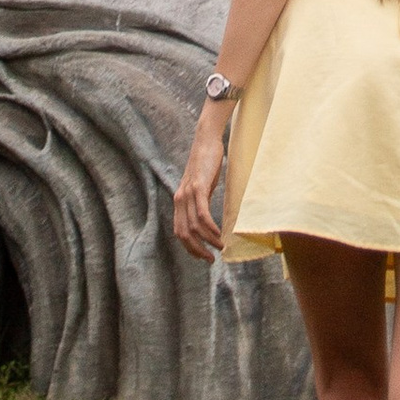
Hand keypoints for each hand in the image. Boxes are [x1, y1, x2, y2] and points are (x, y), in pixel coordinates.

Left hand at [173, 111, 227, 262]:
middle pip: (184, 234)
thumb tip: (207, 220)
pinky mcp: (198, 187)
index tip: (203, 256)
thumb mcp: (201, 187)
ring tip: (220, 246)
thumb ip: (200, 203)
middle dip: (197, 250)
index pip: (180, 232)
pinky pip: (202, 214)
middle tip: (211, 259)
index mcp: (179, 201)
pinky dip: (210, 227)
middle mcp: (179, 199)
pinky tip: (219, 233)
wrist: (206, 140)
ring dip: (208, 240)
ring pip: (194, 227)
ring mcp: (188, 193)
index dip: (190, 248)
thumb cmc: (206, 164)